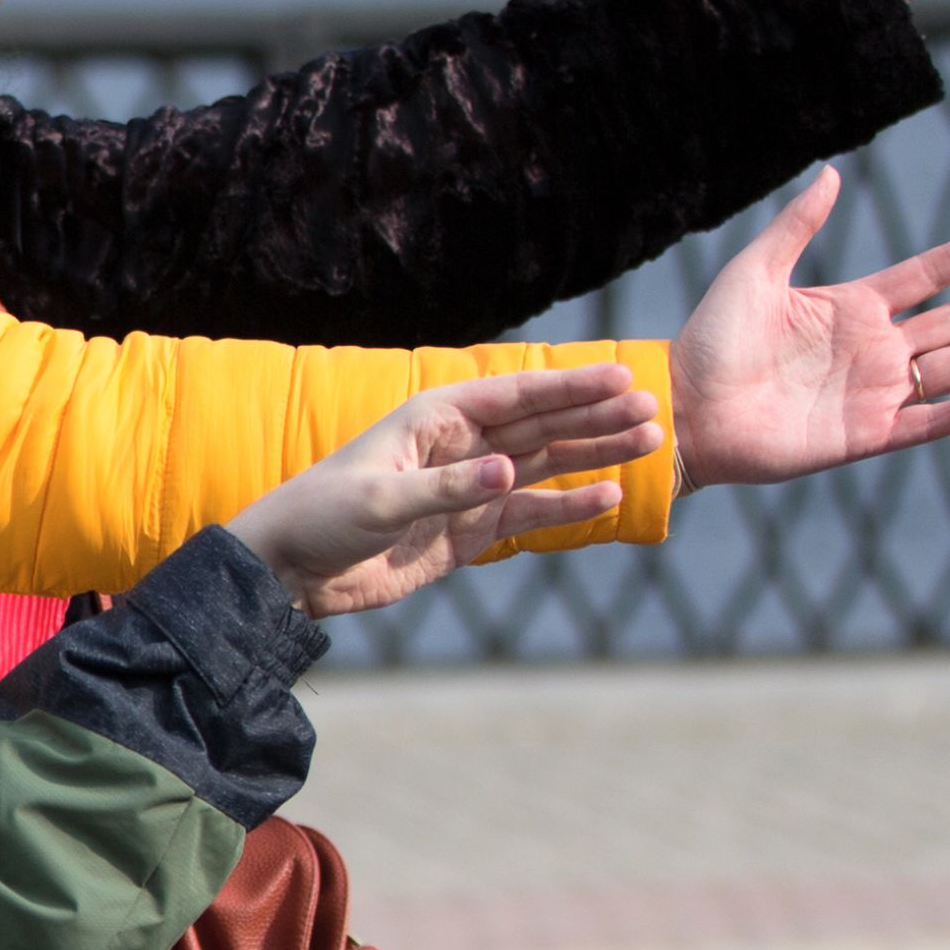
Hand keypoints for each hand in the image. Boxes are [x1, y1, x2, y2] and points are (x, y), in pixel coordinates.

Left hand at [236, 367, 646, 615]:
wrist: (295, 571)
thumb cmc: (324, 517)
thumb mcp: (382, 499)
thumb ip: (448, 487)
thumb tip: (511, 473)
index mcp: (436, 417)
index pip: (515, 394)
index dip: (570, 386)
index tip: (624, 378)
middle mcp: (460, 445)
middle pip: (541, 424)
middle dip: (596, 415)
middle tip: (654, 409)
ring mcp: (471, 487)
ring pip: (545, 463)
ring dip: (593, 452)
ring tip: (648, 442)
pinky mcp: (472, 528)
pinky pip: (531, 513)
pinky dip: (568, 505)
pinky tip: (608, 494)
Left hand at [665, 172, 949, 488]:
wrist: (683, 408)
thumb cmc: (708, 341)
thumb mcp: (754, 272)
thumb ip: (797, 225)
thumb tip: (831, 173)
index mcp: (851, 307)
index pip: (929, 274)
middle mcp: (873, 348)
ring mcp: (873, 392)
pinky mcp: (866, 434)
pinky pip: (928, 422)